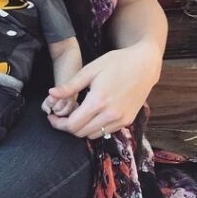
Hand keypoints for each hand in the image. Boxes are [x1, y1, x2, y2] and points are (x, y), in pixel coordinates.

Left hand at [45, 44, 161, 138]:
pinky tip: (91, 115)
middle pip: (80, 133)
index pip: (72, 125)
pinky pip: (105, 132)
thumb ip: (70, 85)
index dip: (58, 124)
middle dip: (67, 127)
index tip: (52, 117)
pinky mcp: (127, 121)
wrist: (145, 65)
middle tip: (61, 116)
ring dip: (81, 129)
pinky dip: (94, 128)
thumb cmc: (117, 63)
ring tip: (76, 114)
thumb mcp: (90, 70)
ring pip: (92, 135)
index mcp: (98, 102)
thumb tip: (51, 94)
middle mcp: (110, 115)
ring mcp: (121, 120)